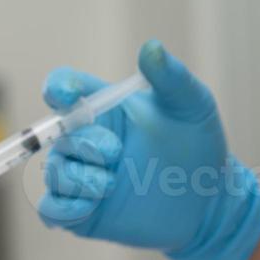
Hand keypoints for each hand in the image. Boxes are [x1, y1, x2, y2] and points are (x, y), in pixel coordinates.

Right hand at [40, 40, 259, 259]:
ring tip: (111, 184)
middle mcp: (85, 139)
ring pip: (54, 173)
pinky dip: (64, 208)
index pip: (63, 88)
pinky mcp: (81, 212)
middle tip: (117, 152)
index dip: (58, 88)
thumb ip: (171, 77)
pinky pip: (51, 209)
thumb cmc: (198, 145)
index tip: (67, 94)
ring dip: (79, 178)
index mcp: (103, 107)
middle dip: (84, 143)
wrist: (207, 200)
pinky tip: (89, 207)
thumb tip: (151, 47)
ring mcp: (80, 176)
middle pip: (57, 134)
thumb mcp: (192, 106)